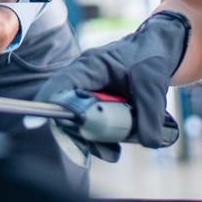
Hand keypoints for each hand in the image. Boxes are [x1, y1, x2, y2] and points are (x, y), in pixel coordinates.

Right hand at [32, 11, 189, 160]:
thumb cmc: (152, 57)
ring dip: (90, 138)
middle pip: (66, 108)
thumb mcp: (153, 85)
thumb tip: (148, 142)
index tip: (40, 124)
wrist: (160, 50)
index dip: (48, 104)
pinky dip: (99, 137)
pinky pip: (91, 121)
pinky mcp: (98, 101)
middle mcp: (84, 78)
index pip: (60, 85)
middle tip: (85, 150)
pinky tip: (113, 149)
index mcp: (90, 66)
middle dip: (74, 131)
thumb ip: (151, 115)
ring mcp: (89, 90)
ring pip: (78, 119)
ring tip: (111, 152)